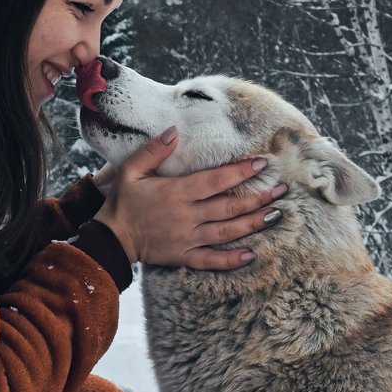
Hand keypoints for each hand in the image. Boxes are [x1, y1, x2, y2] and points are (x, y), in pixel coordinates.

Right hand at [92, 127, 283, 270]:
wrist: (110, 238)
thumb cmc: (122, 201)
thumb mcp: (131, 170)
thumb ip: (154, 150)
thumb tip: (175, 130)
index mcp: (176, 192)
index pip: (215, 180)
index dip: (240, 172)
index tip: (262, 164)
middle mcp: (187, 216)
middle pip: (229, 206)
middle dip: (258, 198)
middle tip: (282, 190)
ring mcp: (187, 238)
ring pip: (227, 232)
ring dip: (253, 224)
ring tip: (275, 215)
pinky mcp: (184, 256)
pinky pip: (212, 261)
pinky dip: (232, 260)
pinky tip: (252, 255)